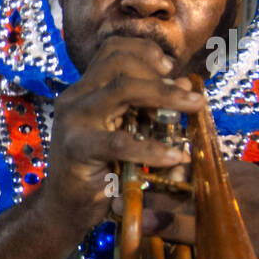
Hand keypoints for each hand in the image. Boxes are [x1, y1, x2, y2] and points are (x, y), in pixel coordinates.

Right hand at [45, 36, 203, 226]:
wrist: (66, 208)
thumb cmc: (99, 169)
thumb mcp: (125, 130)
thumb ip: (147, 107)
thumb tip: (185, 85)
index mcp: (85, 90)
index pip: (112, 50)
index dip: (145, 51)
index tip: (170, 67)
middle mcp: (74, 98)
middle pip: (119, 62)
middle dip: (162, 76)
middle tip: (192, 98)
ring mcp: (72, 120)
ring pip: (121, 89)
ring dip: (163, 96)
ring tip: (191, 110)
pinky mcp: (76, 147)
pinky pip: (120, 141)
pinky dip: (152, 148)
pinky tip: (175, 156)